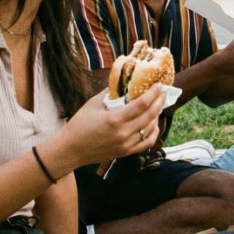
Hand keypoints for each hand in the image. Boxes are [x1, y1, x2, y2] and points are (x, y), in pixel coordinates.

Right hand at [49, 86, 165, 169]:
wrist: (70, 150)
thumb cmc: (78, 126)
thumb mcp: (92, 104)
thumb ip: (109, 93)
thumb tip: (123, 81)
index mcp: (114, 119)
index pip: (142, 104)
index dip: (153, 93)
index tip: (159, 85)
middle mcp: (123, 133)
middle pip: (150, 115)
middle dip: (159, 101)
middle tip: (163, 92)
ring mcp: (126, 144)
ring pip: (150, 128)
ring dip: (157, 115)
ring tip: (158, 105)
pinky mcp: (126, 152)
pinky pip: (147, 143)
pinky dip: (154, 133)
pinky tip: (154, 124)